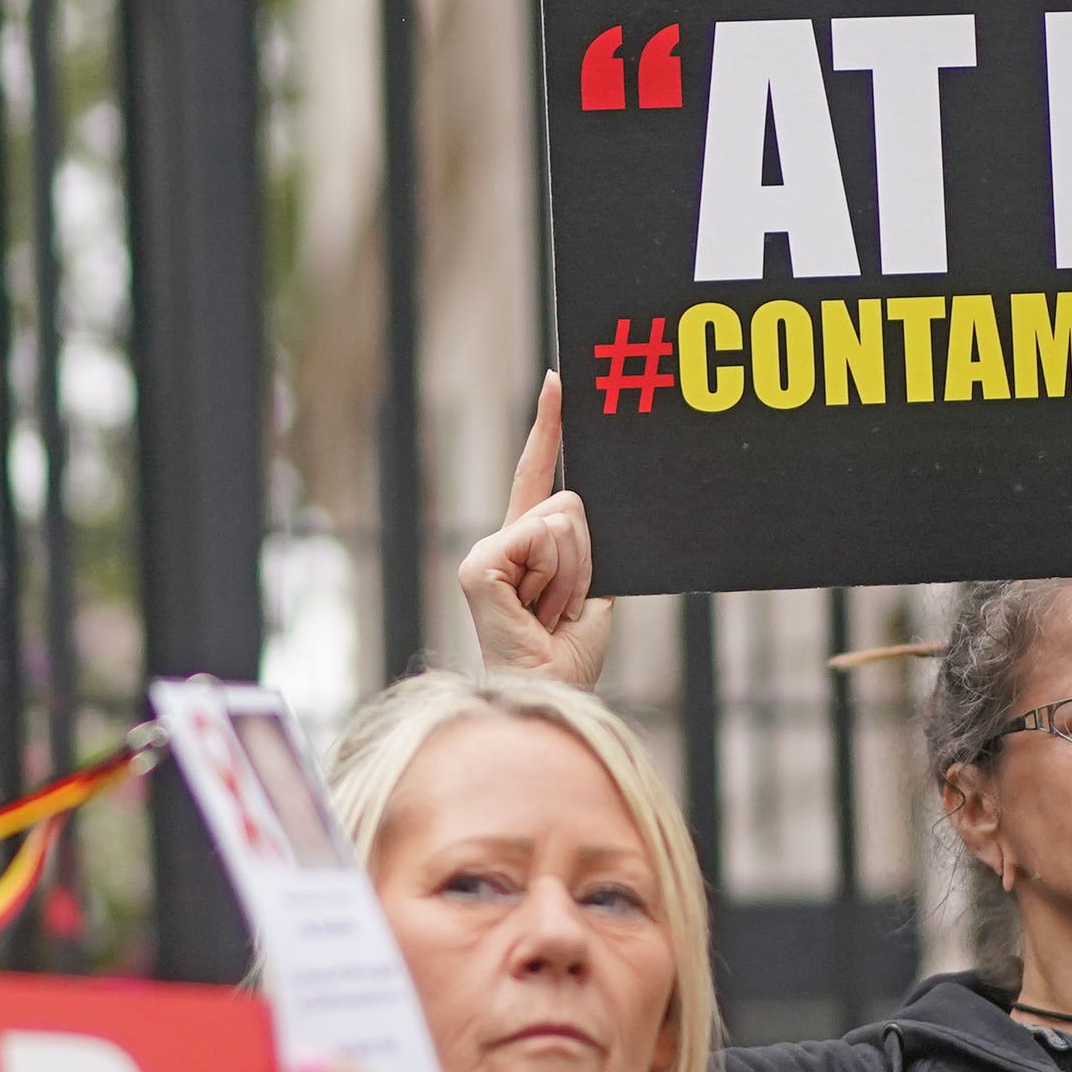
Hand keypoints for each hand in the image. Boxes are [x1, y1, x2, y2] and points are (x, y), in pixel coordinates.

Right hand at [456, 372, 614, 690]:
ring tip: (553, 612)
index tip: (558, 382)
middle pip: (569, 504)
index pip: (537, 472)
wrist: (551, 690)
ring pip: (561, 522)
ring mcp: (484, 554)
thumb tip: (579, 507)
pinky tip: (536, 609)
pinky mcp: (478, 567)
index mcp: (526, 544)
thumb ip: (586, 545)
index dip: (548, 427)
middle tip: (567, 604)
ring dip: (574, 573)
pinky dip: (555, 577)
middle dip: (586, 556)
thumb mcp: (592, 587)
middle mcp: (498, 542)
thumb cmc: (569, 653)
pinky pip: (541, 540)